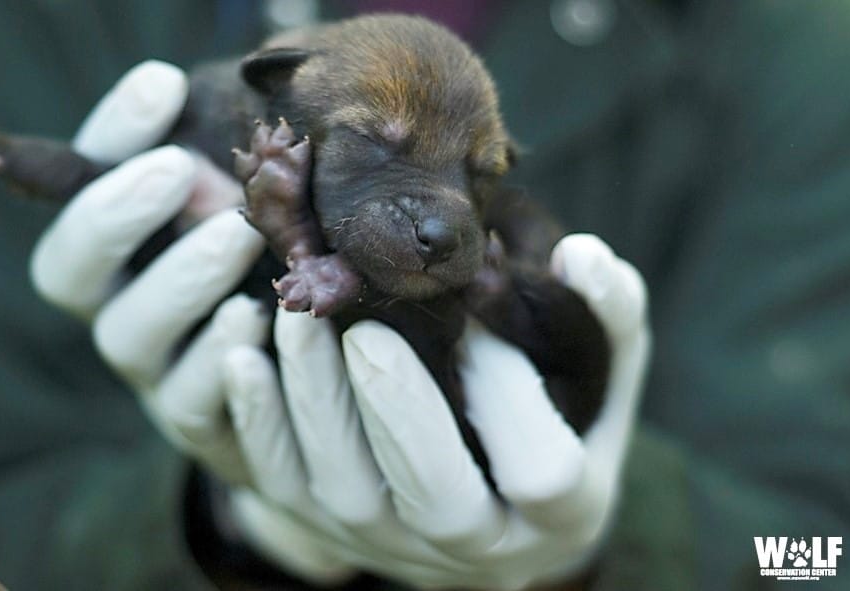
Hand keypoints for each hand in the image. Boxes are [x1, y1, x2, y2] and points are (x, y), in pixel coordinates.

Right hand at [29, 60, 273, 484]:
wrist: (305, 374)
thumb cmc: (271, 263)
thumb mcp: (247, 205)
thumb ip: (223, 163)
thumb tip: (204, 96)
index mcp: (114, 247)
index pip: (75, 188)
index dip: (113, 136)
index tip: (164, 84)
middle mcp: (115, 306)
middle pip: (69, 270)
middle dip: (117, 214)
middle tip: (179, 170)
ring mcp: (152, 369)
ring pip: (130, 335)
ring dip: (181, 280)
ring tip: (237, 236)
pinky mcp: (197, 423)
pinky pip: (194, 402)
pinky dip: (221, 361)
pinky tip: (259, 320)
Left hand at [220, 234, 649, 588]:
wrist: (498, 492)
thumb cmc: (558, 415)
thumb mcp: (599, 364)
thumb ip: (607, 310)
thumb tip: (582, 254)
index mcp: (558, 510)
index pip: (543, 472)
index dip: (513, 396)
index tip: (477, 313)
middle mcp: (476, 547)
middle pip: (435, 499)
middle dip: (398, 410)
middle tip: (366, 328)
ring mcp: (395, 545)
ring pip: (347, 493)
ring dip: (316, 400)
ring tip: (298, 316)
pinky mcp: (329, 530)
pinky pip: (284, 490)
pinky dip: (260, 424)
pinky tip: (243, 357)